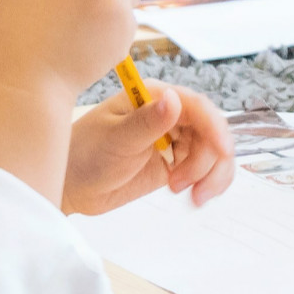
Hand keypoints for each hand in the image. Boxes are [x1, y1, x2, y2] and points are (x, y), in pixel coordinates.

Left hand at [62, 82, 235, 214]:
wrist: (71, 185)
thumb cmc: (84, 154)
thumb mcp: (115, 139)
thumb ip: (147, 122)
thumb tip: (174, 99)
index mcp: (154, 97)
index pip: (196, 106)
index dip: (215, 127)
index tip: (222, 151)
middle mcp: (169, 115)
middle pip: (211, 132)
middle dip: (208, 160)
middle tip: (182, 185)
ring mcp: (174, 140)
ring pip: (213, 153)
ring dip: (211, 175)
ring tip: (191, 196)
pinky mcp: (175, 164)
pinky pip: (205, 170)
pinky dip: (208, 183)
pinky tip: (195, 196)